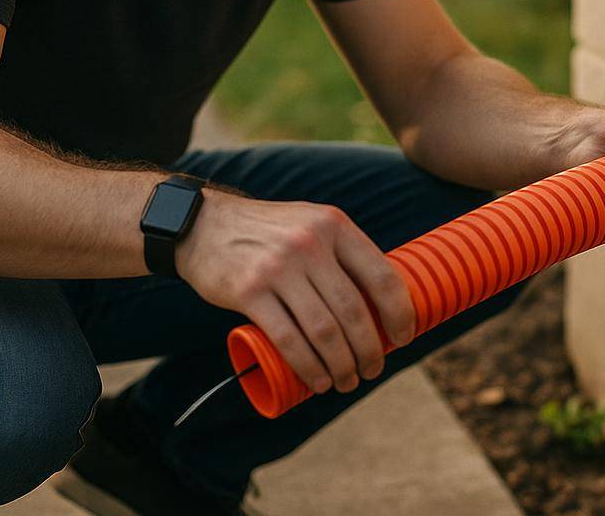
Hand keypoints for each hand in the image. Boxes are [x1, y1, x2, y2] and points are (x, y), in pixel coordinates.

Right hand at [174, 190, 415, 395]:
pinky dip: (310, 368)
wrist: (202, 224)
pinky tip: (318, 381)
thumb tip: (380, 299)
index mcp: (333, 225)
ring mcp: (278, 267)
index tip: (402, 339)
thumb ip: (340, 251)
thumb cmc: (266, 233)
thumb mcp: (309, 223)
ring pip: (325, 331)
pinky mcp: (249, 291)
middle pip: (353, 311)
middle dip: (369, 350)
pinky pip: (289, 340)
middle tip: (372, 370)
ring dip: (342, 366)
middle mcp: (309, 243)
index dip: (399, 314)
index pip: (381, 275)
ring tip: (346, 381)